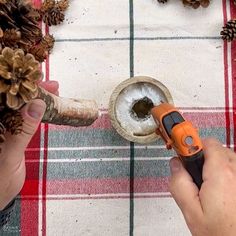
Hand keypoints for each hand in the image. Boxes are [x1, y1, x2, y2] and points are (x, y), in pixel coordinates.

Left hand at [0, 81, 58, 209]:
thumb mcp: (10, 157)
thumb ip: (21, 131)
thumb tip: (36, 105)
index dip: (12, 83)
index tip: (31, 76)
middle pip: (8, 97)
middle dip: (28, 87)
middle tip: (48, 83)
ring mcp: (3, 125)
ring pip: (18, 104)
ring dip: (35, 95)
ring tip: (53, 88)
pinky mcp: (12, 130)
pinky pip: (25, 115)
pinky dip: (37, 108)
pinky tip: (47, 103)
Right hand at [169, 138, 235, 235]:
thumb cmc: (220, 233)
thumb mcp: (190, 210)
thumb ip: (179, 183)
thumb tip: (175, 164)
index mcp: (222, 174)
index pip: (205, 142)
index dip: (190, 144)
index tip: (180, 146)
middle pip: (216, 149)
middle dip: (202, 157)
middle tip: (194, 174)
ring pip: (226, 158)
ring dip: (215, 164)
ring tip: (208, 184)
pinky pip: (234, 168)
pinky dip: (226, 172)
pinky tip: (221, 189)